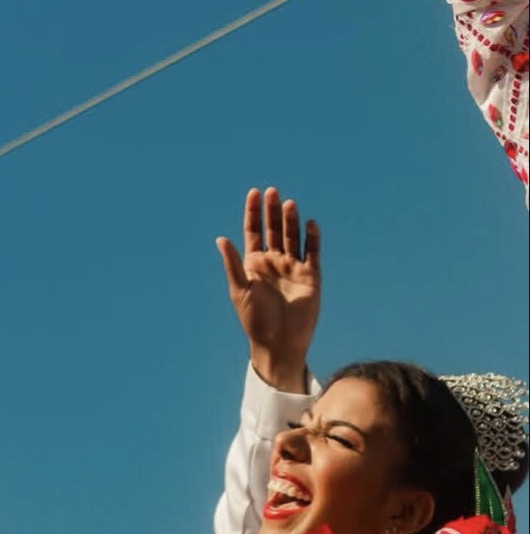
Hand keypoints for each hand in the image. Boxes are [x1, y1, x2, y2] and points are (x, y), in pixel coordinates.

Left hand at [216, 187, 319, 392]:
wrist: (278, 342)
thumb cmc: (254, 319)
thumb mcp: (240, 290)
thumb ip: (233, 264)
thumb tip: (220, 238)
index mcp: (254, 264)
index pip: (254, 231)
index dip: (253, 213)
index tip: (253, 193)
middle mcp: (273, 262)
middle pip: (274, 229)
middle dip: (272, 211)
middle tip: (272, 191)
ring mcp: (293, 267)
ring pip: (293, 237)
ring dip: (291, 220)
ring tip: (288, 204)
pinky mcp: (311, 275)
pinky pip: (313, 252)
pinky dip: (313, 238)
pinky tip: (310, 224)